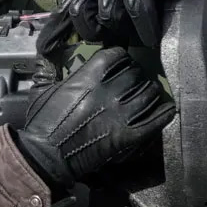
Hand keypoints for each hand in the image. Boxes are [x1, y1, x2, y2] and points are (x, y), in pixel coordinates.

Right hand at [15, 48, 174, 187]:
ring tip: (150, 92)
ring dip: (151, 90)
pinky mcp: (128, 136)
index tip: (122, 60)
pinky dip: (165, 113)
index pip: (116, 56)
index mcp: (87, 78)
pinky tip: (167, 108)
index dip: (121, 56)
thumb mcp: (39, 89)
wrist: (46, 156)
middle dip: (137, 73)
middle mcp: (108, 92)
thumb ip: (46, 67)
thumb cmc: (41, 122)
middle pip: (135, 73)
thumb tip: (47, 50)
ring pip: (149, 93)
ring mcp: (120, 115)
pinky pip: (155, 120)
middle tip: (136, 77)